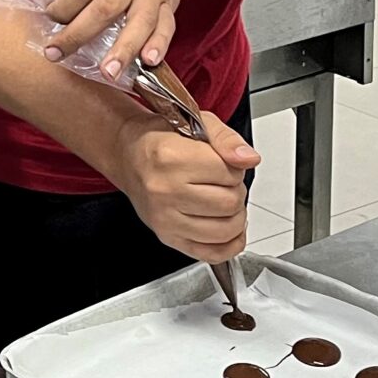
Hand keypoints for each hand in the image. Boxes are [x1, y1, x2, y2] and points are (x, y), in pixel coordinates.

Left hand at [45, 0, 190, 77]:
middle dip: (78, 35)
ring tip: (108, 73)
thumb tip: (48, 0)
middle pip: (105, 8)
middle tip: (55, 54)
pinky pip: (166, 27)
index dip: (62, 6)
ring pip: (139, 22)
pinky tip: (148, 61)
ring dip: (123, 49)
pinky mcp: (169, 4)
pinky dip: (159, 44)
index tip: (49, 18)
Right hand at [108, 111, 257, 263]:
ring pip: (226, 230)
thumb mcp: (197, 123)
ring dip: (234, 216)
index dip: (235, 167)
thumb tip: (248, 159)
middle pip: (230, 203)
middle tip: (222, 182)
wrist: (129, 156)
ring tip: (222, 201)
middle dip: (236, 191)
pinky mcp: (168, 237)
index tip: (223, 163)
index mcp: (171, 158)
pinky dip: (230, 244)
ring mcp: (165, 218)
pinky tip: (228, 229)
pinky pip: (212, 253)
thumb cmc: (161, 140)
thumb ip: (227, 139)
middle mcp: (164, 191)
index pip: (230, 173)